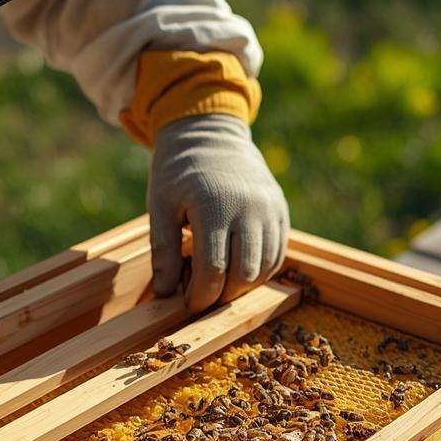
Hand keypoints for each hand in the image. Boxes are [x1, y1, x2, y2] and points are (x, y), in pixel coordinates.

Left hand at [147, 114, 290, 311]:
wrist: (211, 135)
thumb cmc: (178, 173)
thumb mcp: (160, 206)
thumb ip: (162, 250)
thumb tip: (165, 293)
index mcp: (214, 206)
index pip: (213, 269)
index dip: (201, 296)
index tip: (188, 305)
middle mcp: (249, 208)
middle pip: (243, 274)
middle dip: (221, 296)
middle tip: (202, 296)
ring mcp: (270, 210)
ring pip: (264, 269)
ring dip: (242, 287)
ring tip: (218, 282)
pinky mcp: (281, 211)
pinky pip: (277, 255)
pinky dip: (259, 272)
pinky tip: (237, 271)